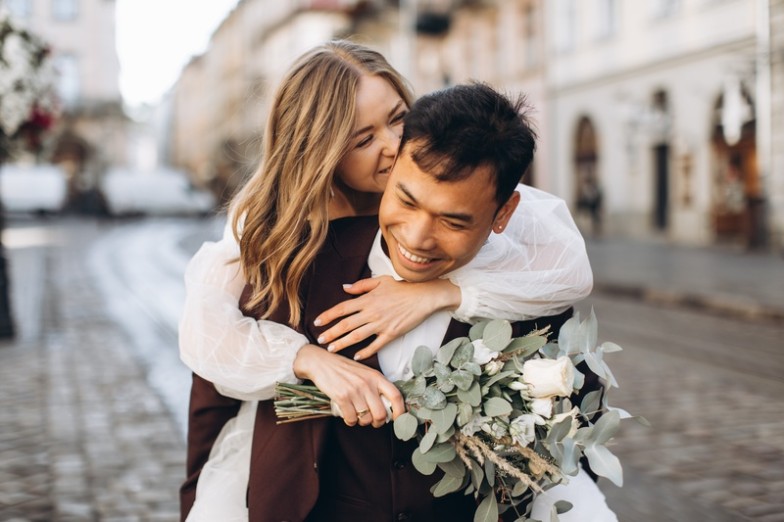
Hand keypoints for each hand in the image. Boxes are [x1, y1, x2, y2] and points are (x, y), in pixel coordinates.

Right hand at [293, 345, 404, 427]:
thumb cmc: (345, 370)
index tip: (398, 420)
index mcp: (376, 377)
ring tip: (357, 415)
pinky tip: (348, 416)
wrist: (321, 362)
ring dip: (362, 422)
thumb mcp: (365, 373)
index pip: (396, 396)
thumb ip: (377, 387)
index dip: (400, 412)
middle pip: (381, 414)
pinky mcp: (341, 397)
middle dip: (378, 422)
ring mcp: (354, 391)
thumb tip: (389, 408)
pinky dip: (350, 422)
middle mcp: (367, 384)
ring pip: (366, 419)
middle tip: (372, 421)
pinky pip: (351, 419)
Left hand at [314, 276, 460, 360]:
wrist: (423, 296)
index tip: (317, 322)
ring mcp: (381, 324)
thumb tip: (344, 288)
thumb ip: (361, 285)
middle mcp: (371, 312)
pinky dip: (365, 351)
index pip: (342, 308)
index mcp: (367, 299)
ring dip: (342, 343)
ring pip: (357, 336)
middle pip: (346, 324)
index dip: (328, 315)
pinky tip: (356, 356)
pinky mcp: (392, 333)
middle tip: (319, 340)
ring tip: (331, 349)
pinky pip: (376, 345)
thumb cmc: (402, 287)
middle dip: (331, 333)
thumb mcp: (380, 281)